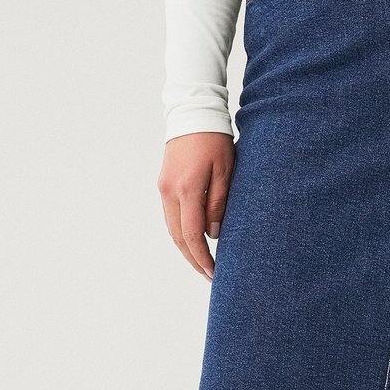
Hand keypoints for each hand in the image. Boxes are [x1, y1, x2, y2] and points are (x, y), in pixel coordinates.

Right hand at [157, 132, 235, 280]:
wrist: (193, 113)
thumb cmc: (215, 140)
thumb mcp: (226, 171)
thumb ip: (219, 203)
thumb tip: (214, 234)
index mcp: (186, 189)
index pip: (192, 235)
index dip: (202, 257)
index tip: (213, 272)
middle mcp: (169, 192)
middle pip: (178, 237)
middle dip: (194, 259)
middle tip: (209, 276)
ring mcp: (163, 188)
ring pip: (172, 229)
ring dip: (186, 249)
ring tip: (202, 264)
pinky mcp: (164, 184)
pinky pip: (171, 217)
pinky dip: (181, 234)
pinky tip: (194, 242)